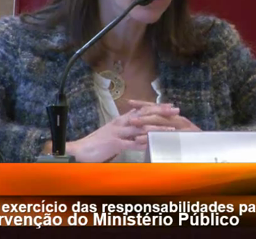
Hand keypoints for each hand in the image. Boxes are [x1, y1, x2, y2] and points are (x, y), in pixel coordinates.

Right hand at [63, 104, 179, 162]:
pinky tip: (155, 143)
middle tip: (176, 110)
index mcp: (120, 120)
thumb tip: (138, 131)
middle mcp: (120, 123)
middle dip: (161, 112)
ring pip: (140, 128)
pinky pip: (131, 143)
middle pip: (144, 114)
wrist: (79, 150)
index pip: (141, 110)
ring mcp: (117, 133)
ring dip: (157, 128)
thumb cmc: (97, 145)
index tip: (170, 105)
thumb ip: (126, 132)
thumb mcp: (113, 135)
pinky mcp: (114, 144)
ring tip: (172, 128)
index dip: (156, 107)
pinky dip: (143, 143)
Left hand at [126, 100, 201, 144]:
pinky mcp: (183, 138)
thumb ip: (169, 124)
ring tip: (133, 127)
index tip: (130, 102)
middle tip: (129, 117)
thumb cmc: (195, 139)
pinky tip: (142, 141)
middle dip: (142, 115)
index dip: (143, 104)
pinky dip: (153, 139)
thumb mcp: (182, 129)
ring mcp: (182, 128)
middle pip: (158, 114)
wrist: (213, 147)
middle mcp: (179, 119)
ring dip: (145, 126)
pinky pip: (165, 137)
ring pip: (160, 125)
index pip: (157, 107)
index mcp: (176, 116)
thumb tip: (152, 123)